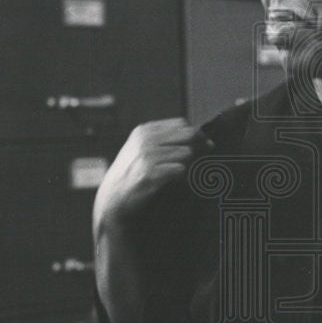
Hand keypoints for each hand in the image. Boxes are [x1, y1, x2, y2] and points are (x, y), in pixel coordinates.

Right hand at [93, 118, 212, 233]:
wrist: (113, 198)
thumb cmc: (131, 174)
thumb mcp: (140, 148)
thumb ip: (163, 139)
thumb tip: (196, 136)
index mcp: (145, 131)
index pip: (181, 124)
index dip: (197, 132)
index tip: (206, 142)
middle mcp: (146, 140)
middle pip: (187, 135)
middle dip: (201, 144)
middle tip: (208, 152)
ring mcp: (147, 156)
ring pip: (187, 153)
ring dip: (192, 164)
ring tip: (188, 173)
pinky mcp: (150, 174)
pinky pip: (181, 170)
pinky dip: (185, 177)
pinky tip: (180, 182)